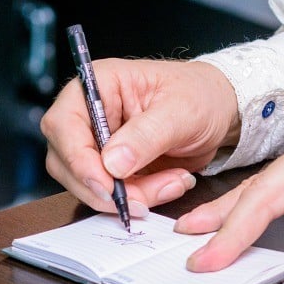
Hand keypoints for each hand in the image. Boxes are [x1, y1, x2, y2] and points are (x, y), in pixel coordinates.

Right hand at [41, 59, 240, 216]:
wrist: (219, 110)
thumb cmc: (199, 95)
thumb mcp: (181, 110)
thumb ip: (147, 134)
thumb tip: (113, 163)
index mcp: (98, 86)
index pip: (64, 124)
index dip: (78, 159)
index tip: (106, 185)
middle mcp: (89, 115)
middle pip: (67, 162)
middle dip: (106, 188)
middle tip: (145, 198)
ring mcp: (99, 145)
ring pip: (90, 185)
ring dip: (131, 195)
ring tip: (173, 182)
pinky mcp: (113, 169)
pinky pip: (114, 194)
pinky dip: (142, 197)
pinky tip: (172, 183)